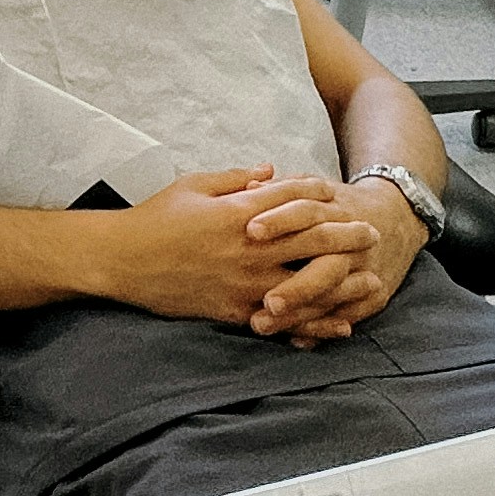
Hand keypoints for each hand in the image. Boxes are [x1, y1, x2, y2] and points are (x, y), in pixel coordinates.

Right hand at [95, 168, 384, 333]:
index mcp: (239, 213)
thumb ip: (236, 178)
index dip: (318, 193)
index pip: (291, 199)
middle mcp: (248, 248)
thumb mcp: (194, 185)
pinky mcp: (235, 311)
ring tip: (372, 282)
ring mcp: (244, 283)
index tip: (337, 192)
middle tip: (372, 234)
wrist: (122, 261)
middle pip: (311, 240)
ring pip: (307, 284)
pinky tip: (338, 325)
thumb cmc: (155, 218)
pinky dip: (314, 323)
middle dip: (347, 236)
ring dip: (344, 283)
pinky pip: (283, 320)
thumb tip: (270, 171)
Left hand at [247, 177, 425, 343]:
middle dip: (296, 285)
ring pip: (335, 296)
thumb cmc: (339, 204)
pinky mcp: (376, 296)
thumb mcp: (315, 189)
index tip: (251, 231)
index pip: (307, 212)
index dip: (280, 219)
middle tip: (265, 302)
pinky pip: (350, 316)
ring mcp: (367, 271)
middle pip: (327, 264)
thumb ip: (281, 191)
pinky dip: (323, 330)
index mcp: (335, 210)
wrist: (397, 217)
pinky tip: (294, 339)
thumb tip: (248, 189)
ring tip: (261, 325)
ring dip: (300, 315)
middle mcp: (354, 243)